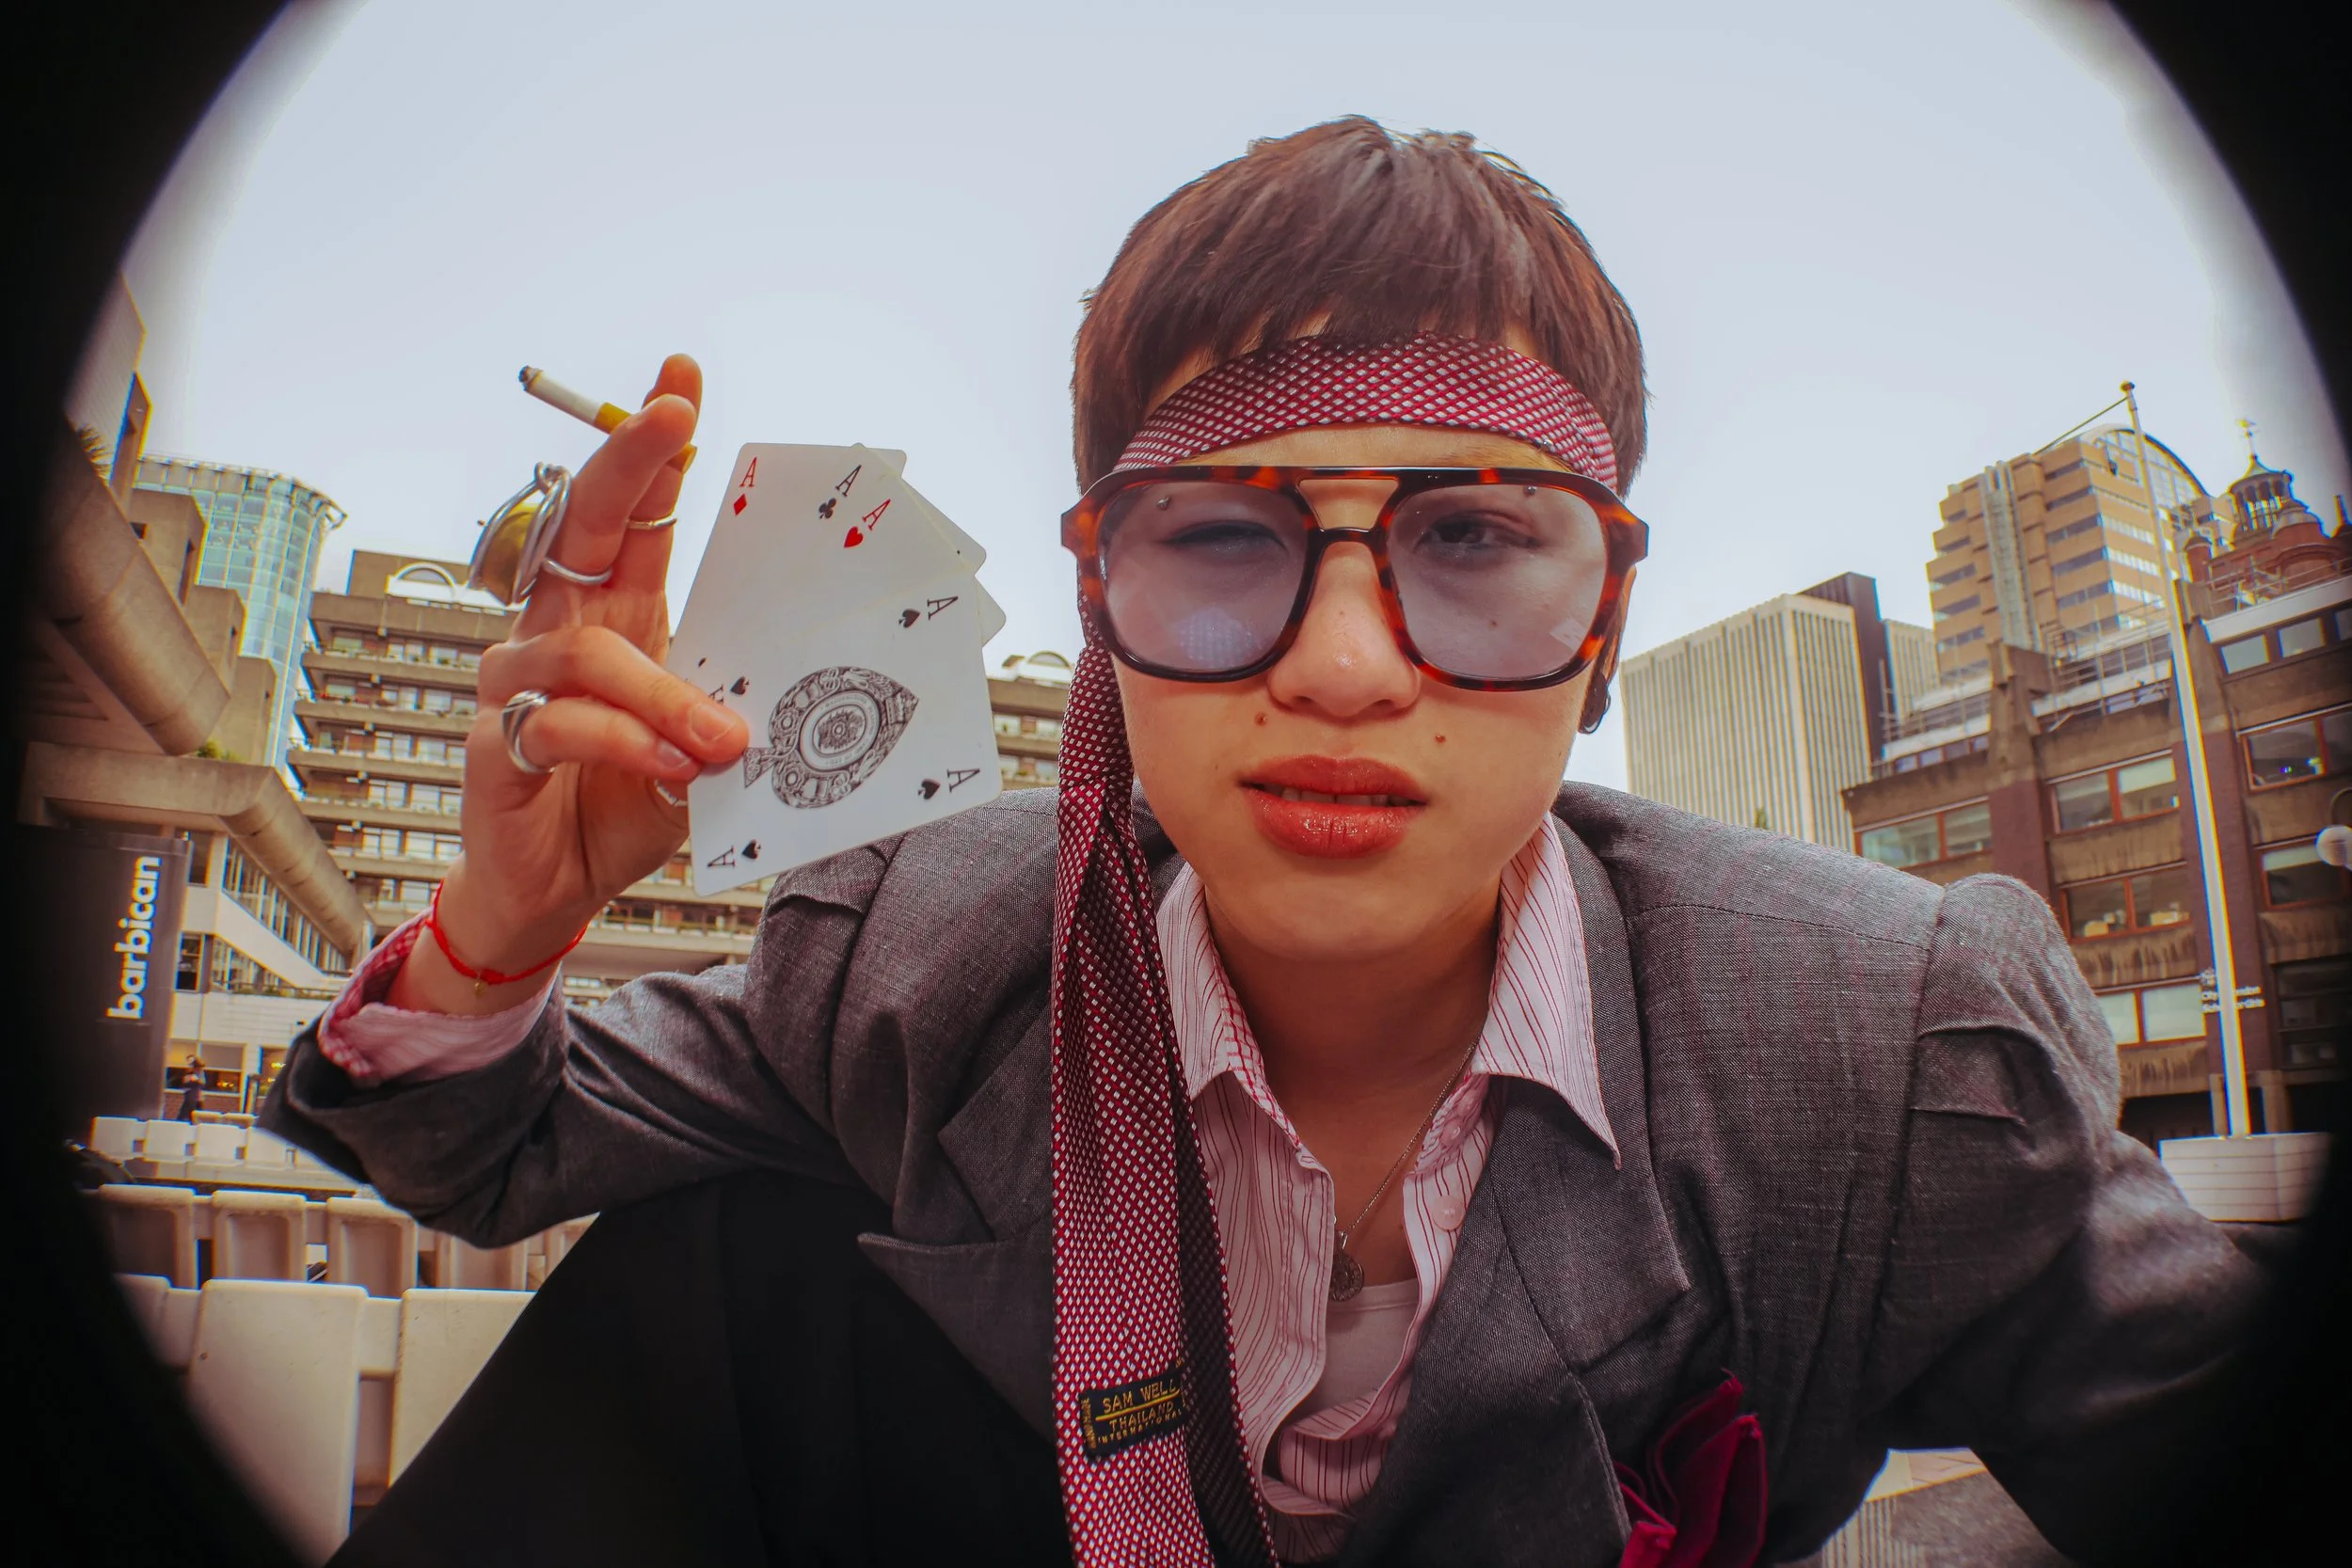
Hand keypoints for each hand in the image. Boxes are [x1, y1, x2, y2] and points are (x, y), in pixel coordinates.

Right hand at [387, 354, 749, 1014]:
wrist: (553, 890)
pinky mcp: (496, 743)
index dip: (651, 451)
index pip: (631, 517)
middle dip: (628, 463)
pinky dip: (627, 743)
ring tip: (723, 743)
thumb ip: (723, 709)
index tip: (681, 384)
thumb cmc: (622, 804)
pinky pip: (562, 723)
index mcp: (614, 615)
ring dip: (668, 695)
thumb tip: (771, 696)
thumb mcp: (697, 750)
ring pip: (591, 650)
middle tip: (670, 417)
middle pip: (580, 522)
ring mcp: (518, 681)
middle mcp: (557, 628)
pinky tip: (671, 768)